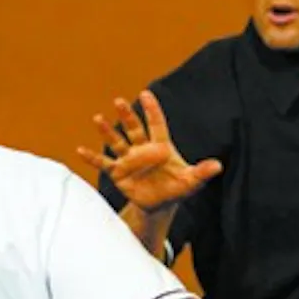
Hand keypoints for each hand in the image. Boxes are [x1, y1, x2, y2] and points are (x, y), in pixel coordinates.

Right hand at [77, 90, 221, 212]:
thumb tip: (218, 166)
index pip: (156, 124)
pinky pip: (103, 164)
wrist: (159, 205)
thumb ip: (201, 172)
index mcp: (160, 146)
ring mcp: (129, 160)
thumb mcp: (191, 181)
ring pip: (116, 142)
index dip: (152, 110)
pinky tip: (80, 150)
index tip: (146, 94)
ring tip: (97, 119)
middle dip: (126, 115)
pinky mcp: (118, 173)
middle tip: (118, 101)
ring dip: (107, 132)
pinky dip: (92, 157)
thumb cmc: (176, 188)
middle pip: (133, 128)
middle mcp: (142, 149)